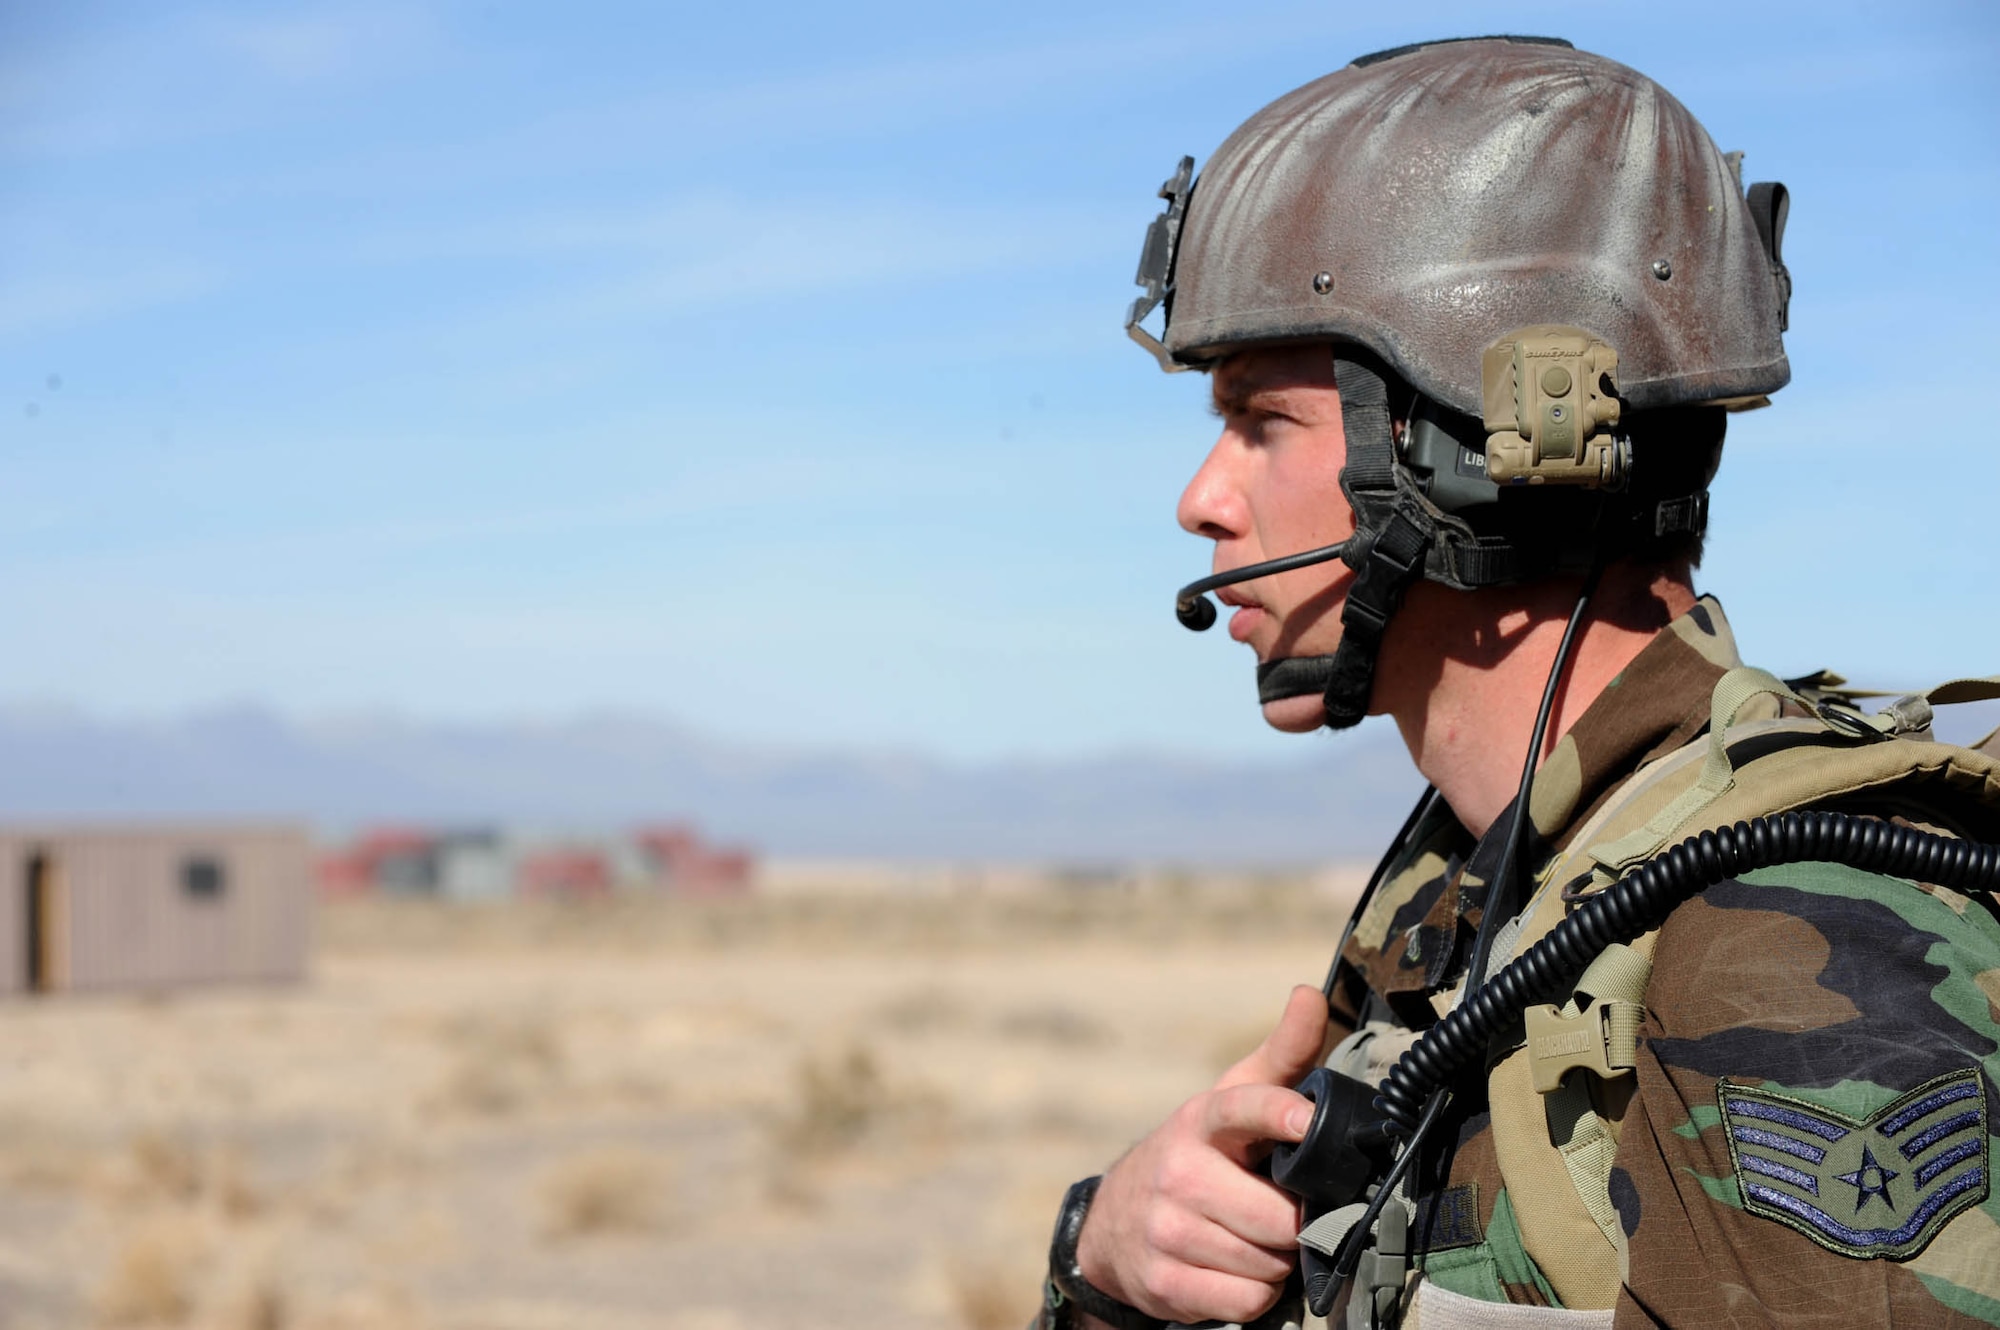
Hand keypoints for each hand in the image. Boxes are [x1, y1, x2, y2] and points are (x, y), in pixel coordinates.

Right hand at [1075, 984, 1327, 1324]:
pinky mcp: (1163, 1282)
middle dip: (1293, 1223)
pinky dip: (1256, 1295)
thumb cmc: (1197, 1155)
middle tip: (1283, 1213)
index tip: (1305, 1120)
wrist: (1114, 1224)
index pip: (1244, 1108)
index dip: (1278, 1114)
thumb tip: (1309, 994)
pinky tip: (1237, 1271)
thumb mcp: (1230, 1102)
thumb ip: (1282, 1055)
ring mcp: (1167, 1229)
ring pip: (1267, 1264)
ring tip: (1256, 1239)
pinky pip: (1247, 1301)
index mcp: (1203, 1120)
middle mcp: (1179, 1171)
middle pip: (1278, 1217)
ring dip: (1276, 1260)